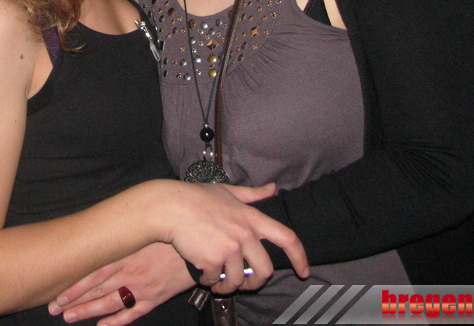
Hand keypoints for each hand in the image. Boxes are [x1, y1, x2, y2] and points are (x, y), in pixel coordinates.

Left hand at [49, 243, 192, 324]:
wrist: (199, 244)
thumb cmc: (170, 231)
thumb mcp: (144, 228)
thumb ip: (124, 234)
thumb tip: (101, 230)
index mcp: (125, 254)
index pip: (92, 272)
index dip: (73, 285)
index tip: (56, 293)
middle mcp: (129, 273)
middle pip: (96, 289)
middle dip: (74, 300)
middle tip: (54, 308)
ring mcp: (142, 287)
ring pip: (109, 303)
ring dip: (88, 311)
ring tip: (69, 317)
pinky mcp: (155, 297)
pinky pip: (132, 313)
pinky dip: (116, 322)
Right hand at [162, 181, 308, 295]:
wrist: (170, 207)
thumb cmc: (196, 197)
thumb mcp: (228, 191)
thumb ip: (253, 194)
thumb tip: (273, 187)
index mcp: (252, 218)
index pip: (287, 237)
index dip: (299, 256)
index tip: (303, 271)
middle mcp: (245, 234)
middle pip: (265, 270)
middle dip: (256, 283)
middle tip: (246, 284)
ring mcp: (229, 248)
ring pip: (239, 281)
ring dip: (228, 286)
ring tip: (218, 281)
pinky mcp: (212, 260)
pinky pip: (215, 281)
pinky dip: (209, 281)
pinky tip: (202, 272)